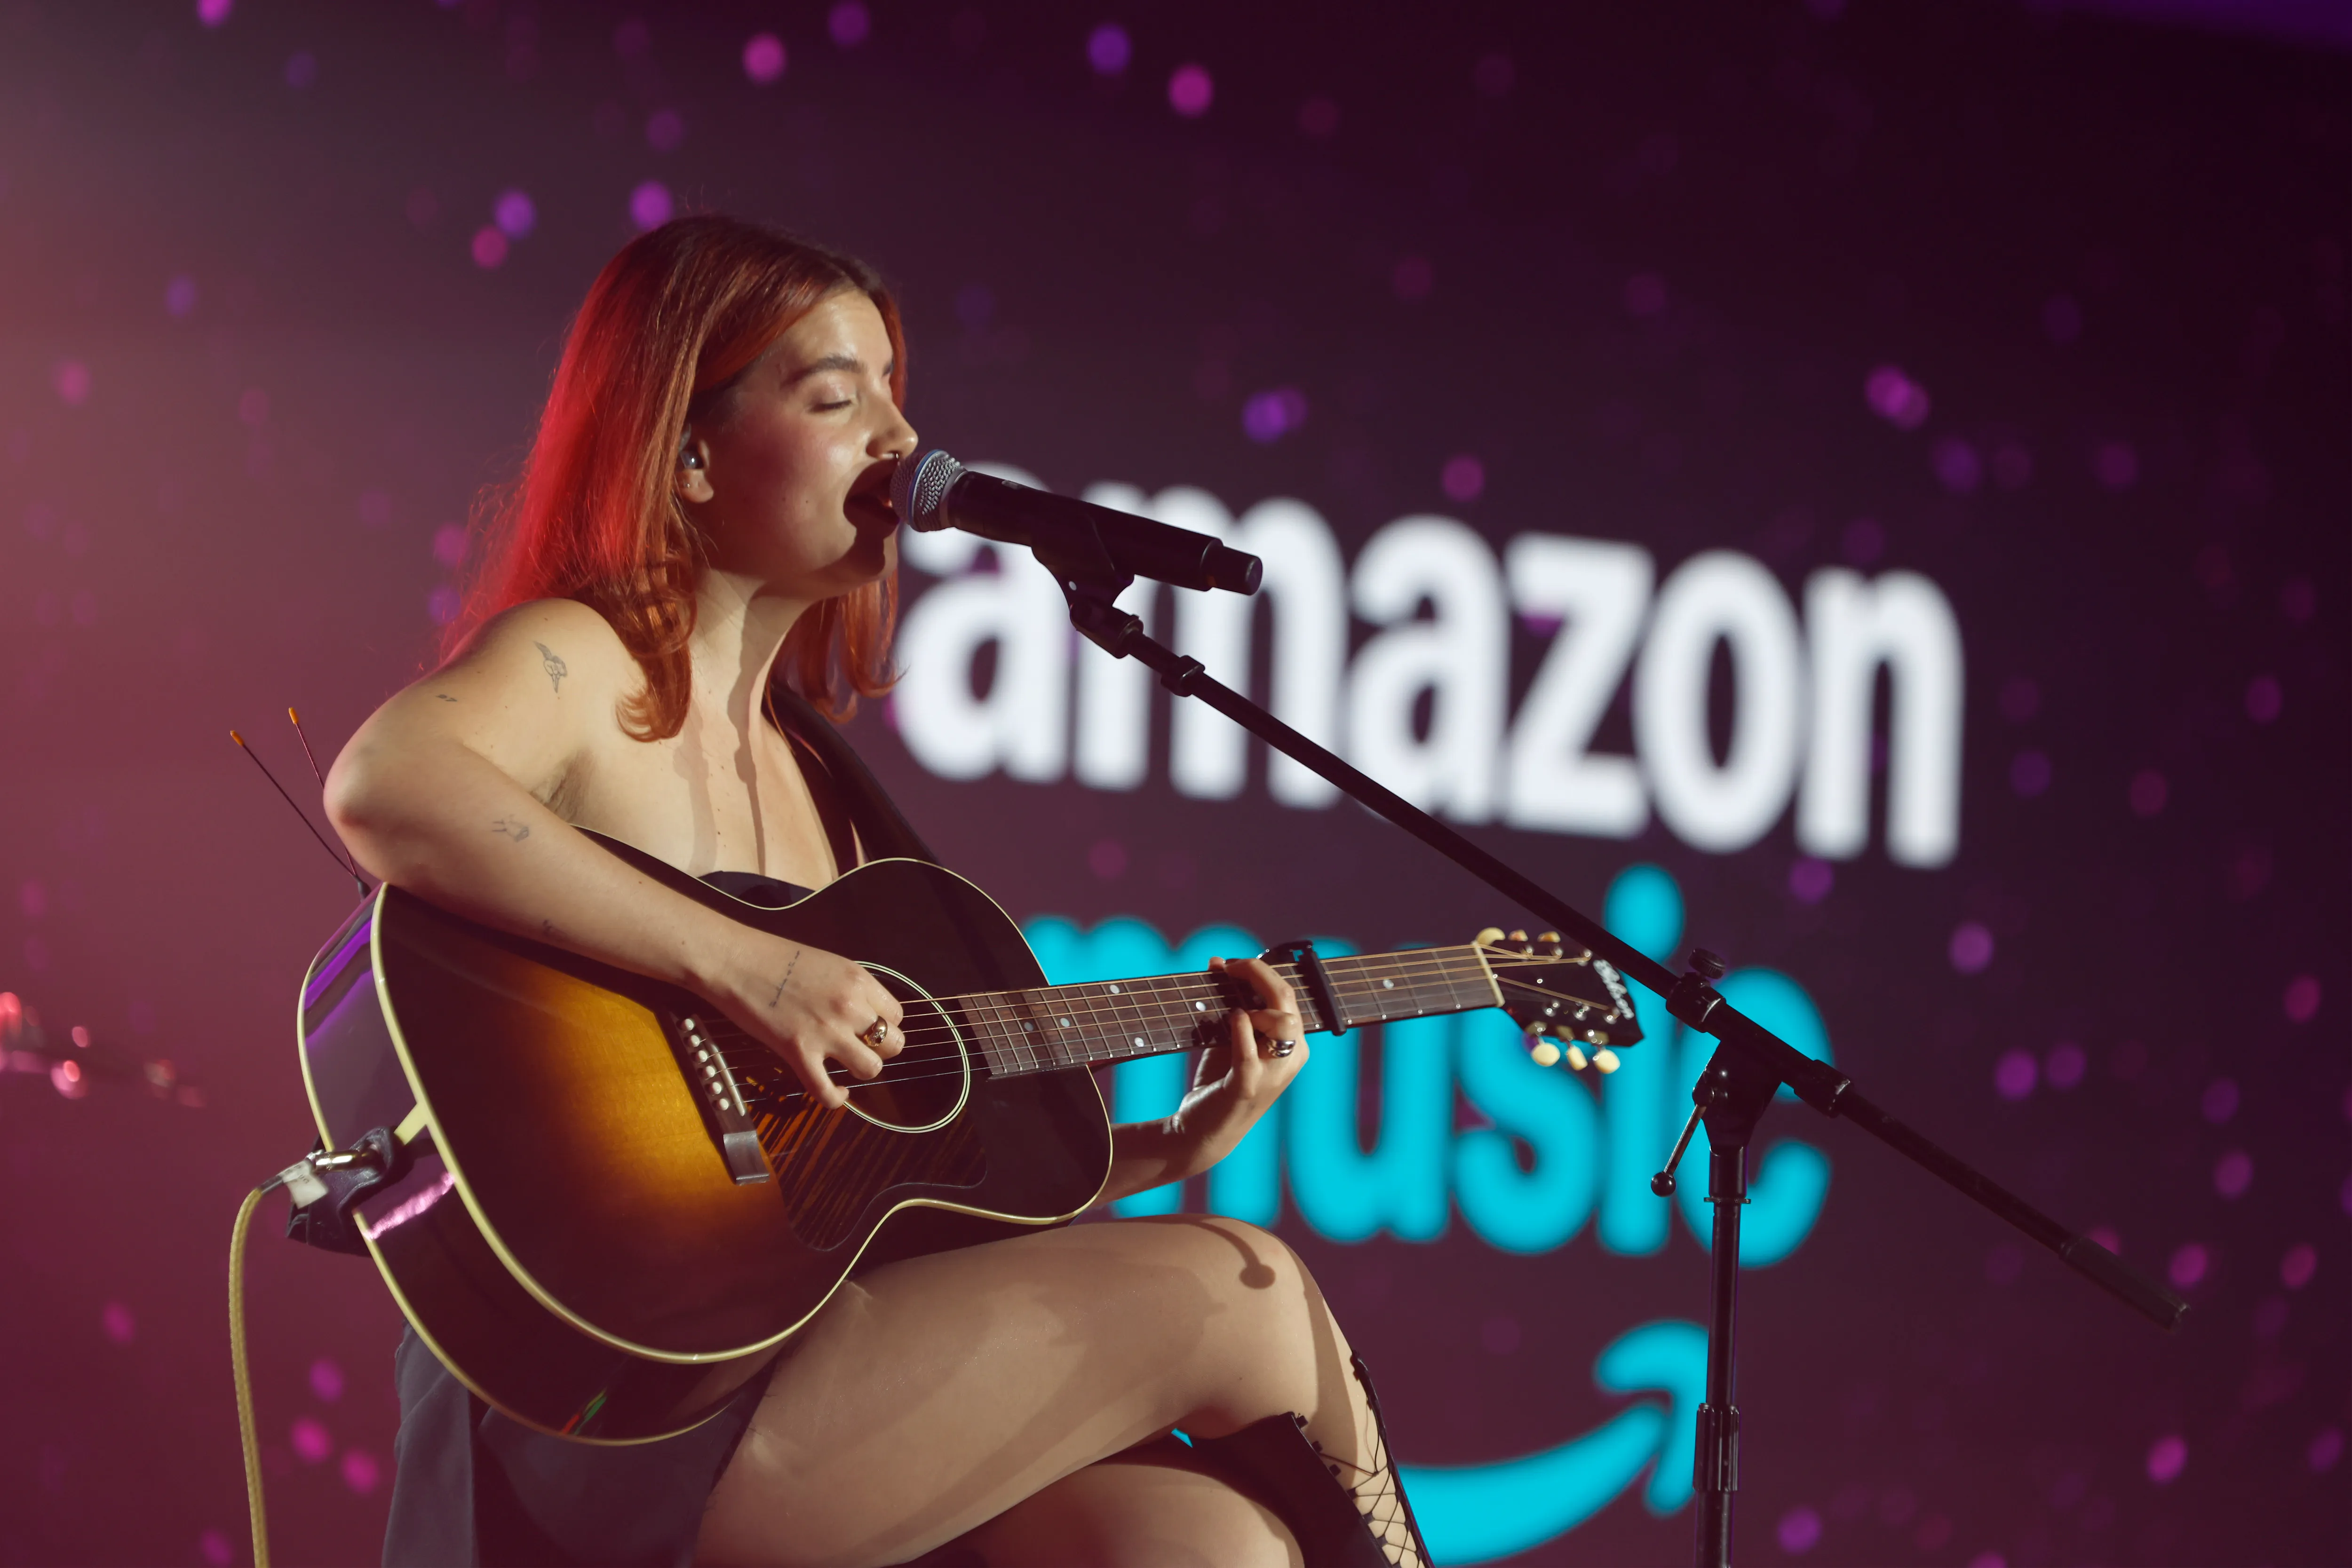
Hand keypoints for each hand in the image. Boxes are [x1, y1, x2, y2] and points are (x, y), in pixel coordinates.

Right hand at [706, 926, 902, 1109]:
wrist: (734, 961)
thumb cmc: (774, 958)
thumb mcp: (827, 965)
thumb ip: (850, 990)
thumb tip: (864, 1013)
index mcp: (858, 981)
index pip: (896, 1015)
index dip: (884, 1024)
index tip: (868, 1027)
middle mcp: (850, 1006)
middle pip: (893, 1044)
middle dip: (880, 1049)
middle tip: (860, 1046)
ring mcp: (826, 1031)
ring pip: (871, 1068)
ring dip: (861, 1070)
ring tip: (846, 1063)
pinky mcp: (799, 1053)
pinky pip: (828, 1092)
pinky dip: (835, 1098)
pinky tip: (836, 1091)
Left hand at [1166, 956, 1308, 1175]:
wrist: (1202, 1131)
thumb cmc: (1219, 1081)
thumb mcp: (1227, 1037)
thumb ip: (1228, 1002)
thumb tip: (1217, 962)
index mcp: (1293, 1044)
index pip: (1288, 995)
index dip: (1261, 971)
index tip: (1231, 963)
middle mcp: (1291, 1058)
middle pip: (1287, 1001)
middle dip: (1258, 974)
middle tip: (1229, 967)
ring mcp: (1272, 1074)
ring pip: (1284, 1024)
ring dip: (1258, 1005)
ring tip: (1233, 1007)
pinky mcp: (1247, 1088)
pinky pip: (1250, 1052)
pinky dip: (1240, 1030)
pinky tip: (1231, 1018)